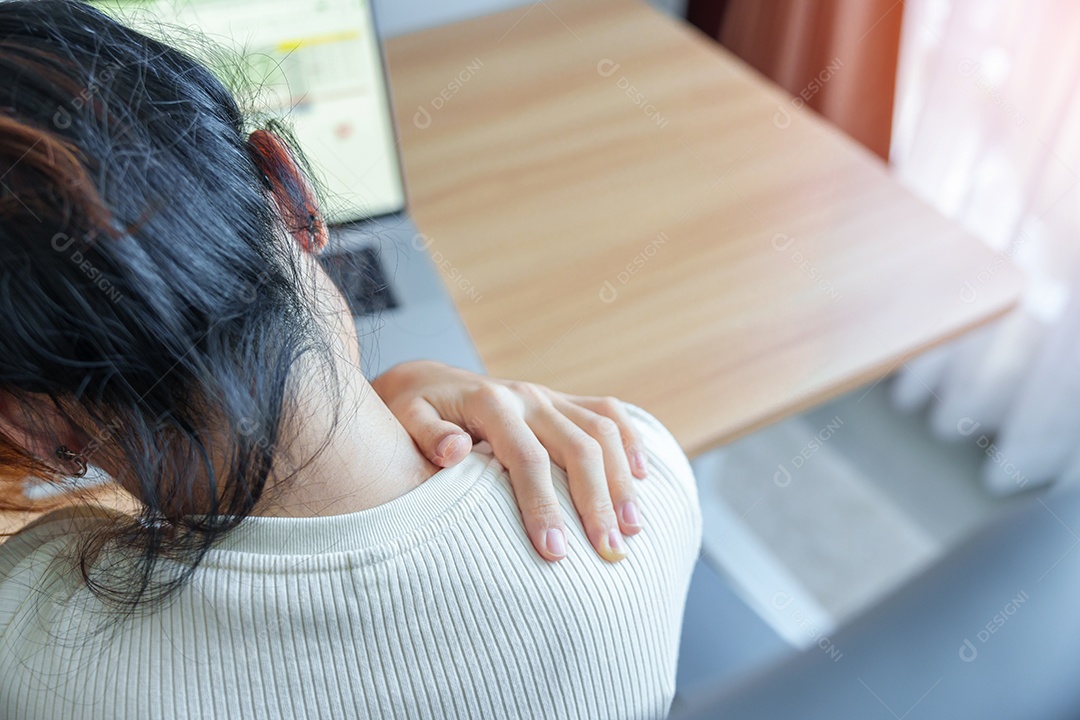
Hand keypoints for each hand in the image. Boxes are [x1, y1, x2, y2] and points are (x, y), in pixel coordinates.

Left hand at [371, 361, 648, 562]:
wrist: (425, 382)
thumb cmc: (411, 410)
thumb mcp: (404, 418)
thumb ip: (427, 435)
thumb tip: (454, 451)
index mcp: (492, 403)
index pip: (527, 458)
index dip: (543, 504)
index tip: (555, 551)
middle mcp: (528, 397)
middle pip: (579, 447)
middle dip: (597, 502)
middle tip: (610, 552)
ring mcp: (549, 397)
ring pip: (602, 431)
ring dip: (622, 480)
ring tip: (633, 528)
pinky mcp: (561, 402)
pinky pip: (607, 413)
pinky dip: (629, 441)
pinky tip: (642, 478)